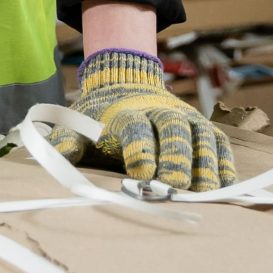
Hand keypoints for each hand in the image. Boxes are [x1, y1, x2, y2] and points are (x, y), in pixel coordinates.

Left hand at [54, 49, 235, 189]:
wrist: (125, 82)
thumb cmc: (100, 117)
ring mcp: (186, 118)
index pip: (136, 128)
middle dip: (176, 157)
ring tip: (206, 190)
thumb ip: (67, 143)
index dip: (140, 148)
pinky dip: (223, 162)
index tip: (142, 172)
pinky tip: (225, 184)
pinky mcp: (203, 127)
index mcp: (127, 114)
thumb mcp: (79, 125)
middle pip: (174, 130)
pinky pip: (219, 142)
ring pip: (201, 136)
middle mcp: (160, 112)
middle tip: (176, 185)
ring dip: (205, 163)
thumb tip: (47, 157)